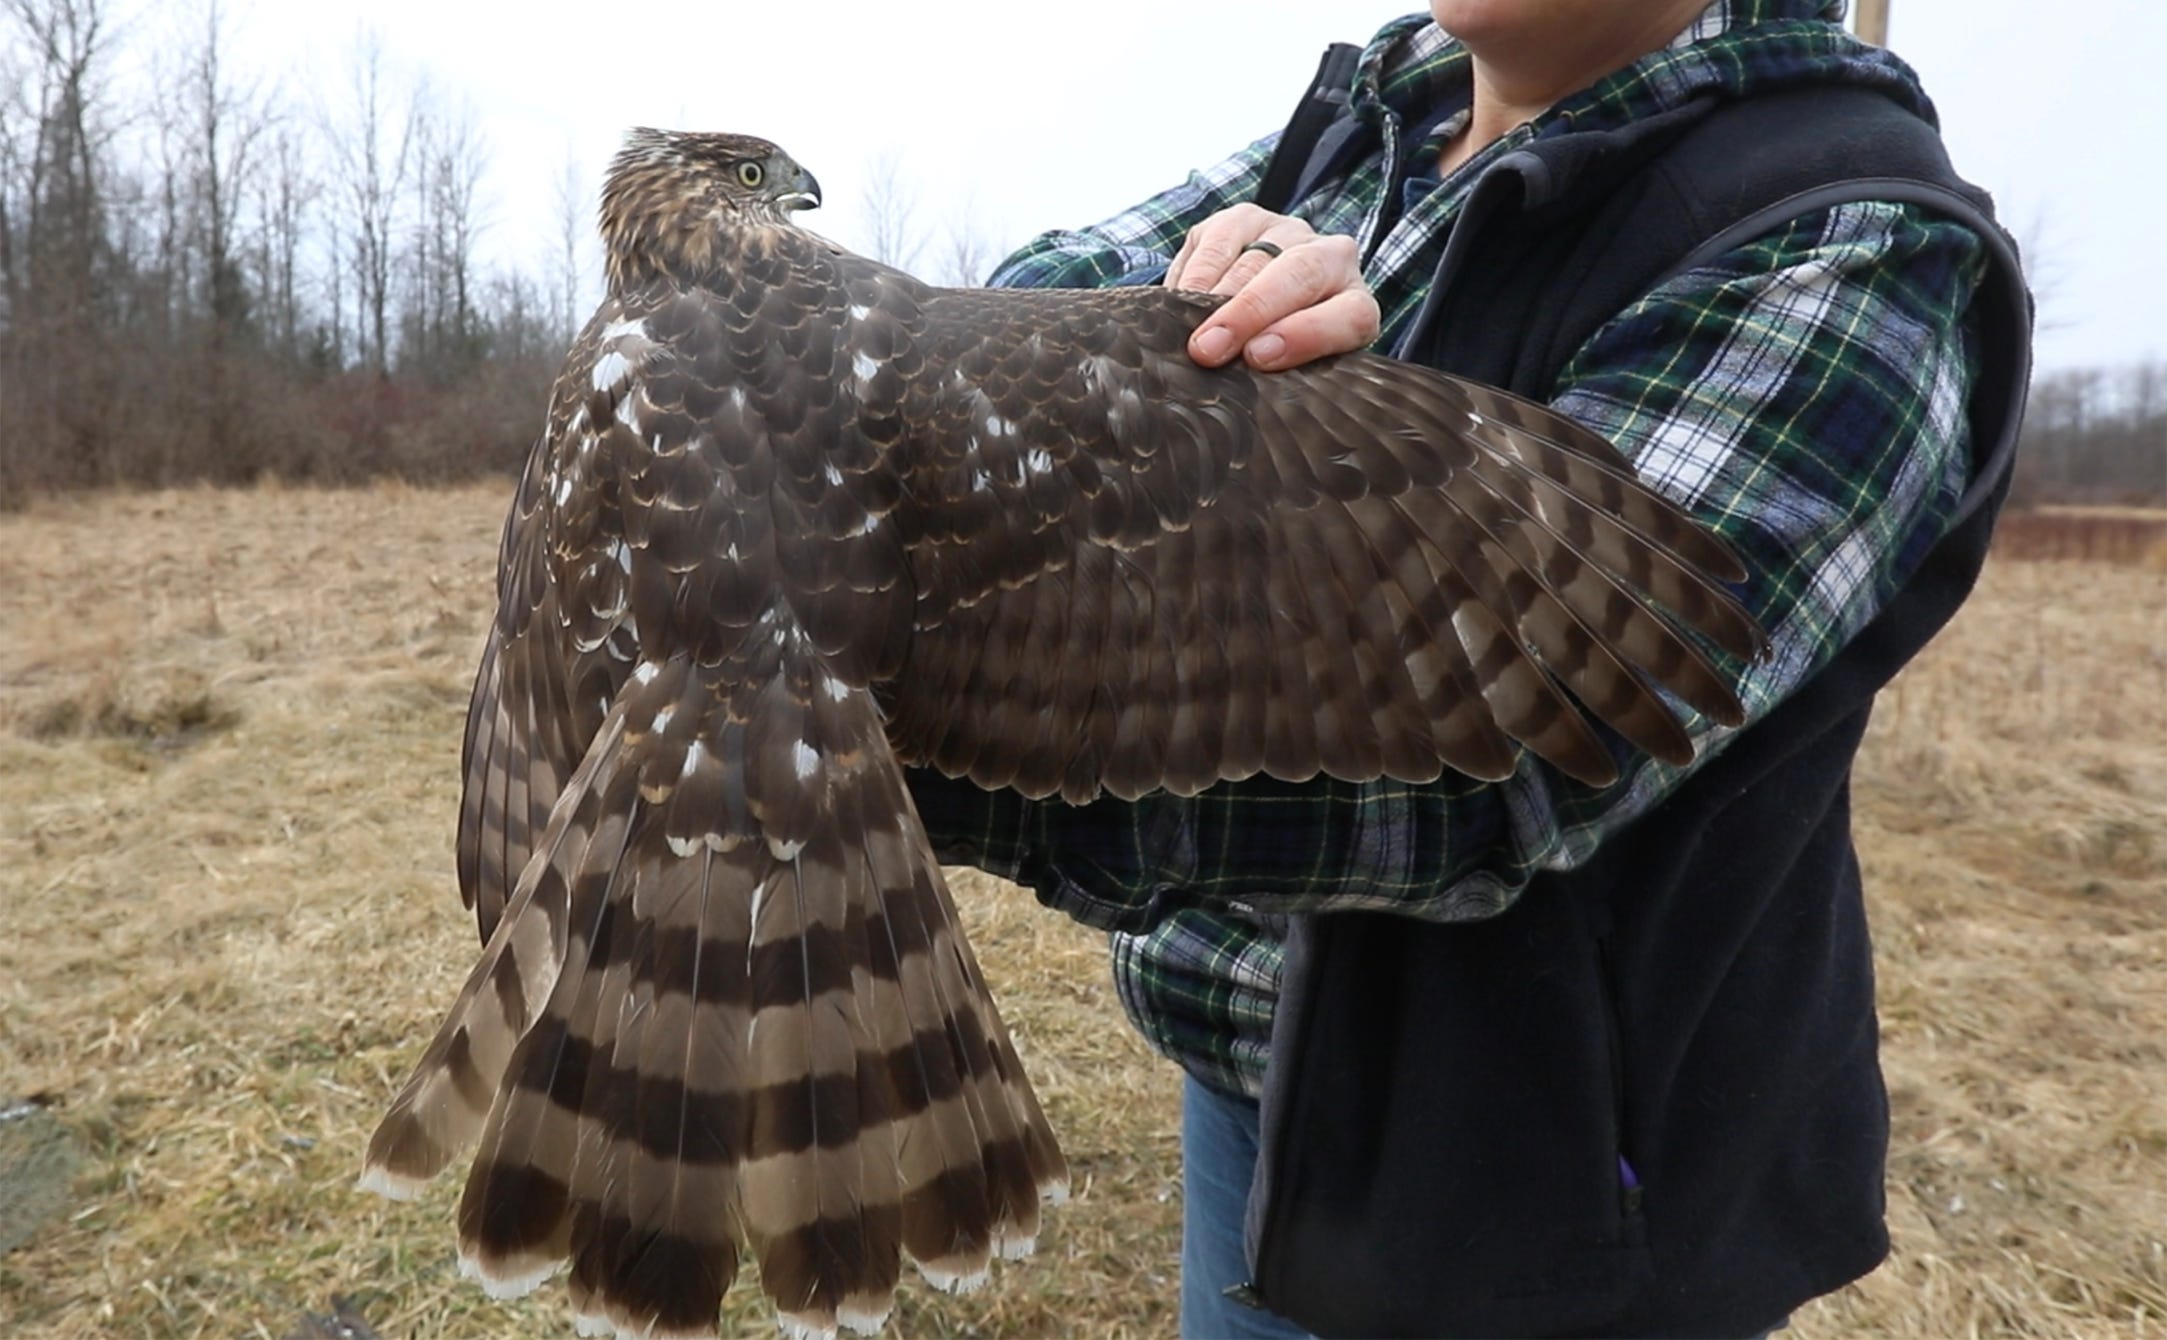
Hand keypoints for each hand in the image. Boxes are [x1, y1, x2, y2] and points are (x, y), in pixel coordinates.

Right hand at [1164, 203, 1380, 371]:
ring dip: (1214, 299)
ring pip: (1254, 258)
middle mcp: (1332, 259)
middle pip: (1301, 273)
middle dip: (1250, 311)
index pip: (1350, 315)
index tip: (1258, 357)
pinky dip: (1195, 275)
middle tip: (1209, 349)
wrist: (1257, 302)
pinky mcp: (1244, 219)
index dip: (1307, 334)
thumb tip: (1240, 400)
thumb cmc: (1275, 354)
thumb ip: (1280, 381)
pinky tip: (1179, 302)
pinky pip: (1218, 241)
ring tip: (1187, 331)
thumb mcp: (1290, 373)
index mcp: (1356, 306)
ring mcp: (1288, 232)